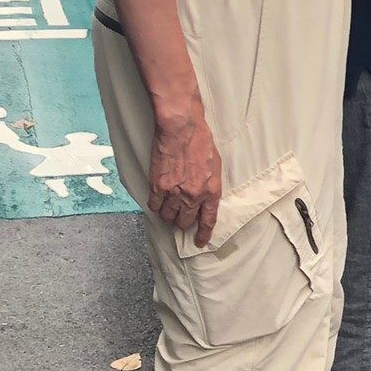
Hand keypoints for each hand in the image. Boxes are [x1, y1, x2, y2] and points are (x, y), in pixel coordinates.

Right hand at [150, 103, 222, 248]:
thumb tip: (205, 198)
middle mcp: (193, 196)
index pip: (208, 220)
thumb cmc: (201, 143)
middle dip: (182, 222)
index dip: (203, 234)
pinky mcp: (157, 186)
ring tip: (169, 208)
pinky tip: (158, 201)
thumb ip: (210, 185)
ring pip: (168, 217)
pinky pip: (154, 206)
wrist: (182, 129)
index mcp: (211, 191)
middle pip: (185, 222)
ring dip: (168, 215)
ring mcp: (174, 192)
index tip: (199, 241)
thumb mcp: (216, 166)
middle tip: (180, 217)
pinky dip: (155, 206)